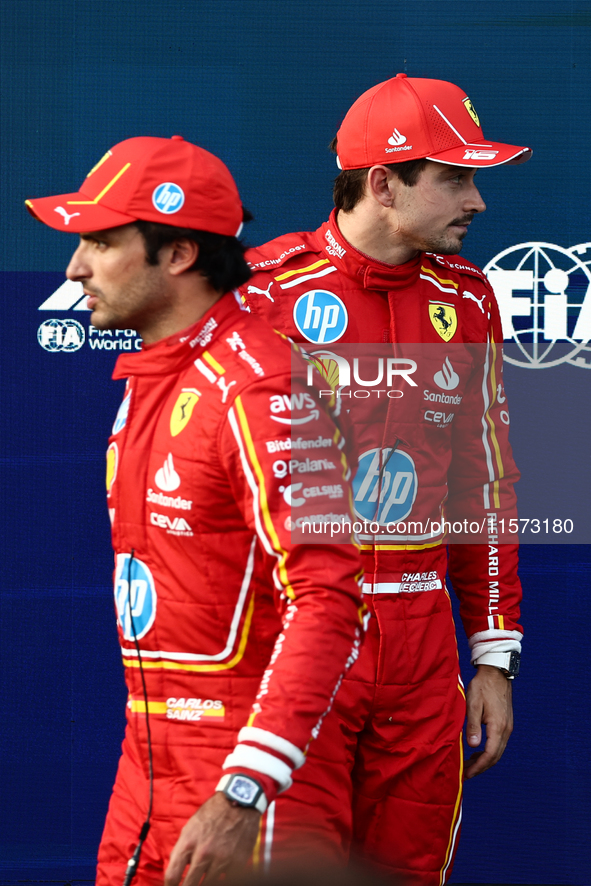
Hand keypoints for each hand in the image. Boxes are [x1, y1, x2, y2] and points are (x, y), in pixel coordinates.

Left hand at [164, 791, 260, 885]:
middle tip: (188, 885)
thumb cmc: (213, 813)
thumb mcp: (190, 827)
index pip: (172, 875)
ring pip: (208, 885)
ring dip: (204, 883)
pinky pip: (226, 879)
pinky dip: (221, 877)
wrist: (240, 802)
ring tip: (202, 878)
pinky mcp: (237, 863)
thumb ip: (182, 849)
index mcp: (188, 843)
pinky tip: (220, 872)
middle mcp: (204, 853)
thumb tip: (175, 870)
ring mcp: (221, 859)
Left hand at [464, 664, 512, 779]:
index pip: (490, 754)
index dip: (479, 766)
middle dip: (481, 766)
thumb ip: (473, 726)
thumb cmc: (482, 686)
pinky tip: (478, 749)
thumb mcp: (473, 704)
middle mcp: (506, 729)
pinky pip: (499, 742)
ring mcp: (508, 726)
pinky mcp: (506, 723)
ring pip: (498, 750)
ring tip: (469, 763)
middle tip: (467, 773)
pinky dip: (489, 750)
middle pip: (496, 756)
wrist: (496, 673)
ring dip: (485, 759)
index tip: (467, 773)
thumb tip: (473, 746)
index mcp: (498, 727)